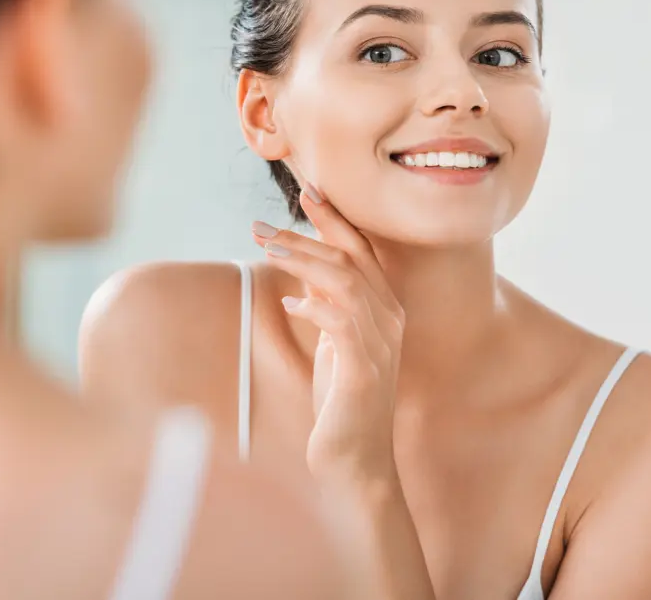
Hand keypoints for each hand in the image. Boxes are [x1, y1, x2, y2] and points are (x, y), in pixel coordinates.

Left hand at [252, 184, 404, 490]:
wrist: (356, 459)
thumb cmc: (341, 399)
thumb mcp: (334, 342)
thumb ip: (327, 305)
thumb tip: (302, 272)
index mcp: (384, 308)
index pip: (361, 249)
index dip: (334, 218)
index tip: (307, 190)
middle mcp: (389, 318)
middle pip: (348, 257)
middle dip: (304, 234)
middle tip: (261, 224)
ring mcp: (380, 343)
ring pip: (342, 281)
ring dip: (301, 260)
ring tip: (264, 248)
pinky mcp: (363, 368)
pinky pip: (340, 322)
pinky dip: (314, 307)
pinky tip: (291, 306)